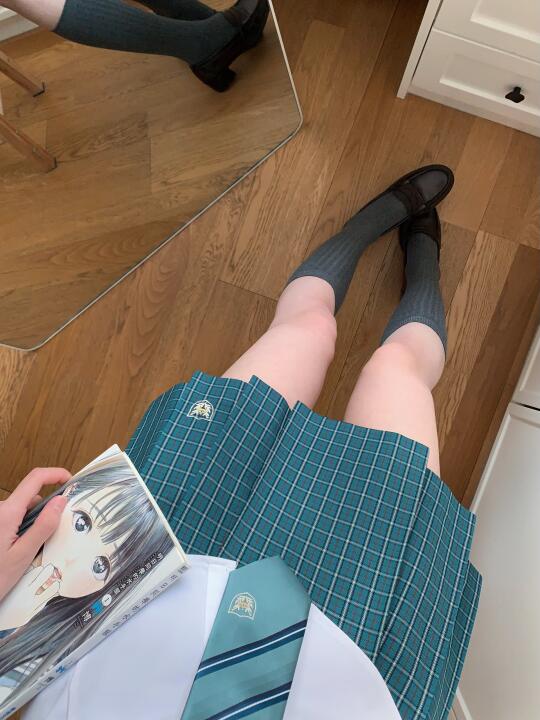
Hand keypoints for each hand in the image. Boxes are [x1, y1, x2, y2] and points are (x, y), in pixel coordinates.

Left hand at [0, 468, 70, 602]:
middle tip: (55, 533)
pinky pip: (12, 518)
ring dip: (32, 522)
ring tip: (31, 550)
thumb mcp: (23, 555)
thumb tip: (61, 502)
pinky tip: (19, 550)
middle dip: (45, 509)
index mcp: (7, 512)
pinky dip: (22, 527)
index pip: (35, 479)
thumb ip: (44, 526)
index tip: (70, 480)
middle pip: (29, 497)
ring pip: (21, 509)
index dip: (55, 474)